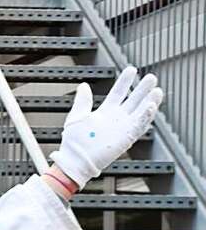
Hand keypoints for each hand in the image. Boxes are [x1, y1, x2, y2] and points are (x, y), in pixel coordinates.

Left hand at [51, 66, 162, 188]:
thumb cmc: (73, 143)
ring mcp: (123, 128)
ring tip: (156, 90)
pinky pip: (140, 125)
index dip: (125, 81)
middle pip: (134, 100)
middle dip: (142, 89)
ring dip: (149, 101)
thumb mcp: (76, 117)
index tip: (131, 69)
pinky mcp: (127, 138)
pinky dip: (146, 116)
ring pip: (141, 112)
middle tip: (151, 78)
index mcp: (105, 112)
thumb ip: (83, 101)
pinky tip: (151, 106)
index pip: (118, 92)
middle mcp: (116, 118)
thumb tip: (84, 86)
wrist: (75, 160)